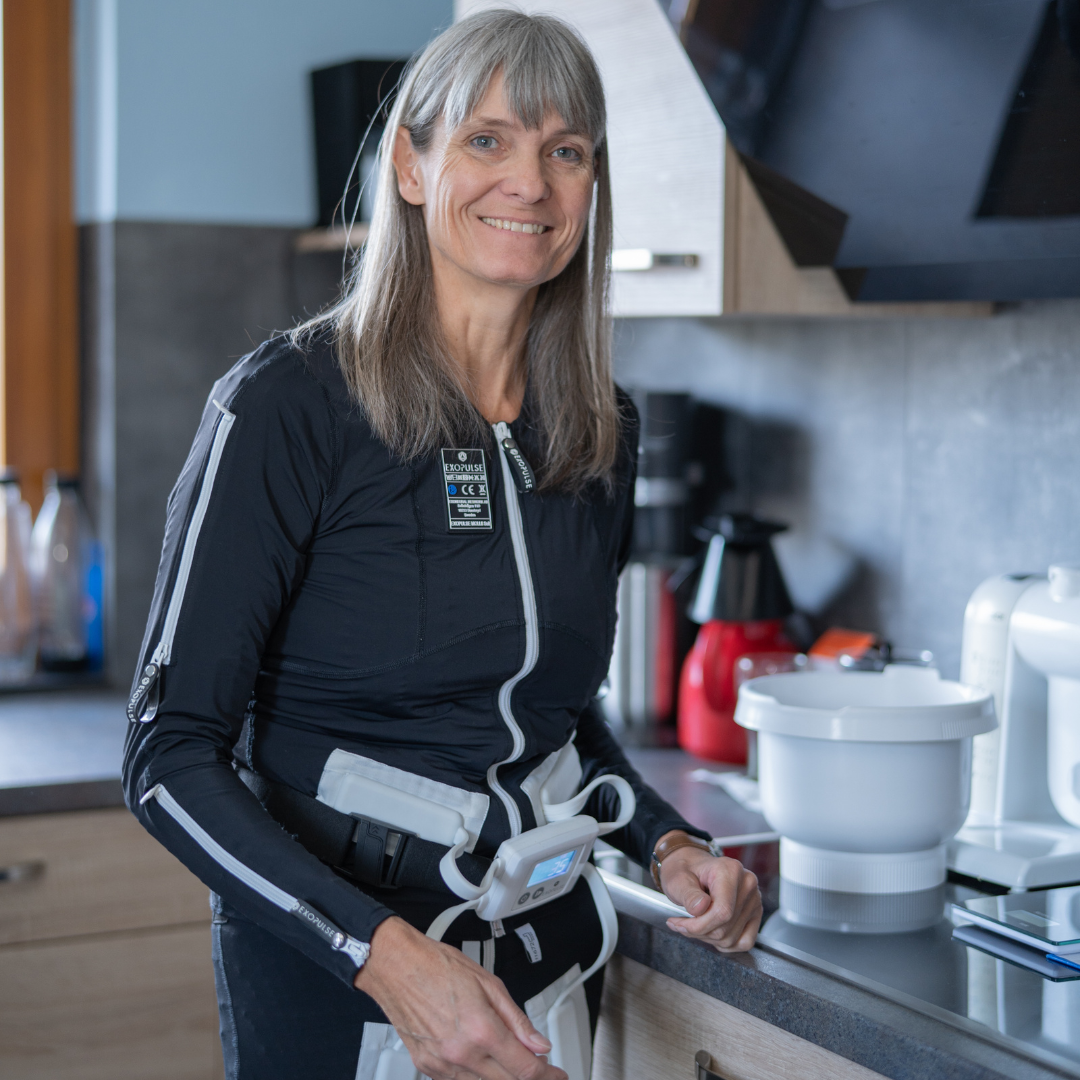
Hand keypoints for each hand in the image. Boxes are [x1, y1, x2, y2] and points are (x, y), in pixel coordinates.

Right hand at [354, 916, 566, 1079]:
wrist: (397, 966)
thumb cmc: (437, 966)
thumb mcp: (488, 984)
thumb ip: (517, 1019)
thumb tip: (539, 1043)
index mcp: (481, 1029)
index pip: (525, 1069)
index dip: (548, 1075)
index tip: (556, 1073)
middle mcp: (461, 1053)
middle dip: (528, 1077)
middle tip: (540, 1067)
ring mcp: (442, 1064)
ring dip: (502, 1077)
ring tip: (511, 1060)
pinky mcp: (427, 1067)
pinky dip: (476, 1076)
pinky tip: (482, 1061)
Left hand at [656, 833, 761, 951]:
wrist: (691, 866)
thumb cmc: (684, 871)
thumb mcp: (677, 879)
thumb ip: (688, 894)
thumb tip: (700, 908)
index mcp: (730, 870)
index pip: (723, 911)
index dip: (700, 925)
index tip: (680, 924)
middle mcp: (747, 883)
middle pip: (726, 928)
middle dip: (700, 932)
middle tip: (683, 923)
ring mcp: (754, 900)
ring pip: (733, 938)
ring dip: (710, 938)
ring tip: (695, 924)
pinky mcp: (755, 914)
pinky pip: (744, 942)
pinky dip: (725, 943)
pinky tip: (710, 930)